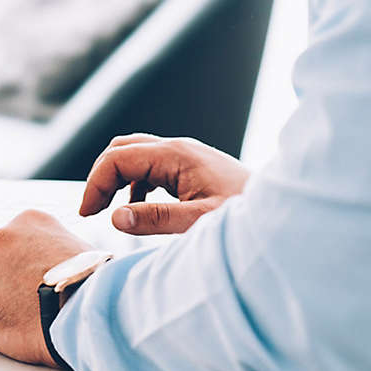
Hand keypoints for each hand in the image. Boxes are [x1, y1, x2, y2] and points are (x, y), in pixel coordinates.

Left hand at [0, 210, 93, 366]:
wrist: (86, 316)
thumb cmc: (92, 288)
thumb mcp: (81, 249)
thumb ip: (55, 246)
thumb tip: (55, 259)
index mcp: (27, 221)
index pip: (5, 236)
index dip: (12, 260)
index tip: (22, 275)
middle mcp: (0, 238)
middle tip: (11, 295)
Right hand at [80, 134, 250, 234]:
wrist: (283, 213)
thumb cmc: (246, 217)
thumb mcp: (199, 222)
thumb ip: (155, 219)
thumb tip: (114, 217)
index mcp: (175, 155)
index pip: (117, 159)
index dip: (95, 184)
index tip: (87, 214)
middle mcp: (178, 149)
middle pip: (122, 148)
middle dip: (100, 176)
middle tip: (91, 209)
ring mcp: (185, 157)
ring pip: (135, 155)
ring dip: (116, 179)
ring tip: (109, 210)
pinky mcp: (191, 169)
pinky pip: (151, 167)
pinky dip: (134, 185)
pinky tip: (138, 210)